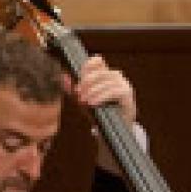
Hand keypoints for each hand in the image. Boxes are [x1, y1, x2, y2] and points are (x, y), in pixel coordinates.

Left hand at [69, 55, 137, 171]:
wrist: (117, 130)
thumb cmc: (101, 112)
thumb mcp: (85, 99)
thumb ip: (74, 89)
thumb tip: (63, 77)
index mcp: (106, 73)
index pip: (97, 61)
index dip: (86, 68)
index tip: (78, 83)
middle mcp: (116, 76)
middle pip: (99, 72)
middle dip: (86, 83)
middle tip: (78, 94)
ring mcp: (124, 84)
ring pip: (105, 81)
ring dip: (92, 91)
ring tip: (85, 101)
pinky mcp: (127, 94)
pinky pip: (113, 91)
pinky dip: (101, 96)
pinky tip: (93, 103)